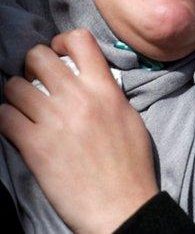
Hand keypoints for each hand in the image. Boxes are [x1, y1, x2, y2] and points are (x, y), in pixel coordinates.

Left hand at [0, 29, 157, 232]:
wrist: (121, 204)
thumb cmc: (130, 165)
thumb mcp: (129, 118)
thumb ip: (108, 93)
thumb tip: (89, 81)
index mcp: (105, 89)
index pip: (79, 41)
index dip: (61, 42)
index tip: (59, 56)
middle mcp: (79, 98)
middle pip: (38, 57)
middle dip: (31, 67)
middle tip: (36, 83)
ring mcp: (54, 120)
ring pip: (14, 86)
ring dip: (16, 96)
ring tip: (24, 109)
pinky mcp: (34, 145)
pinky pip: (4, 116)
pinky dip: (7, 120)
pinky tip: (17, 129)